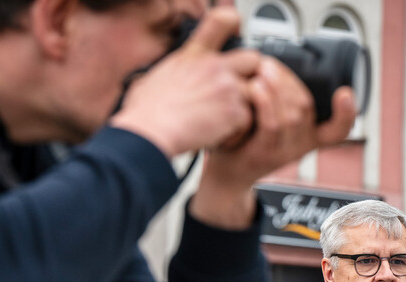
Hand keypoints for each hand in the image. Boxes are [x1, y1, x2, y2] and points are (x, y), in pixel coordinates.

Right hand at [110, 8, 260, 157]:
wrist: (150, 132)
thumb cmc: (147, 110)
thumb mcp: (157, 74)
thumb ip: (176, 68)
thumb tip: (173, 72)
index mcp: (194, 55)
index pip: (221, 21)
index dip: (233, 22)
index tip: (236, 30)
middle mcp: (214, 66)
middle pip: (254, 58)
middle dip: (253, 74)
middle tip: (242, 91)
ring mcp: (227, 87)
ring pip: (258, 91)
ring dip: (248, 107)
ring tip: (230, 121)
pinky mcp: (235, 111)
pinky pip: (252, 118)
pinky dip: (240, 132)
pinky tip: (224, 136)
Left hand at [189, 59, 356, 229]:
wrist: (224, 173)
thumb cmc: (245, 139)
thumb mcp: (272, 121)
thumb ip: (281, 100)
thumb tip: (275, 64)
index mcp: (309, 138)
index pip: (338, 130)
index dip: (347, 113)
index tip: (346, 93)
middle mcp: (300, 147)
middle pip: (307, 108)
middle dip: (289, 80)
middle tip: (268, 63)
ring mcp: (283, 152)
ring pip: (292, 115)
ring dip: (277, 87)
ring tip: (261, 69)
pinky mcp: (263, 154)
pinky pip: (271, 125)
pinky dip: (265, 102)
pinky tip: (253, 87)